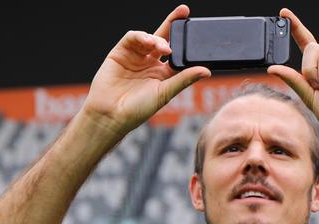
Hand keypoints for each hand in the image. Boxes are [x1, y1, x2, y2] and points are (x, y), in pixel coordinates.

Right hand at [82, 5, 210, 137]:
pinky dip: (141, 37)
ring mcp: (135, 56)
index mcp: (164, 73)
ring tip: (164, 47)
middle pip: (164, 38)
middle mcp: (150, 63)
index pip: (178, 52)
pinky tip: (149, 42)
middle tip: (183, 13)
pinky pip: (132, 38)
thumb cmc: (138, 109)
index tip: (196, 27)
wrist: (111, 114)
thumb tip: (207, 71)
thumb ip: (184, 79)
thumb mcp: (165, 93)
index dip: (186, 40)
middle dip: (173, 23)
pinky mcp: (120, 52)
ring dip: (157, 38)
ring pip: (149, 37)